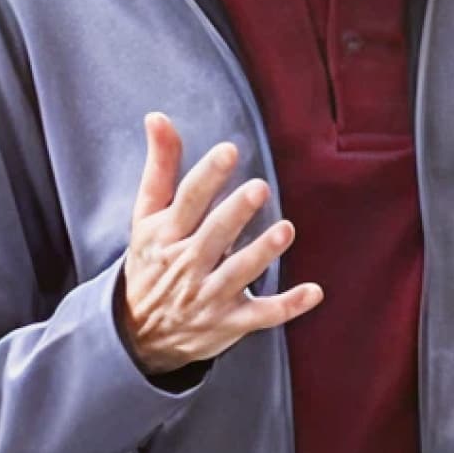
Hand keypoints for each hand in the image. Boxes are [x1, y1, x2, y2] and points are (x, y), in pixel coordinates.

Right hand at [115, 111, 320, 377]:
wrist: (139, 335)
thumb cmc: (150, 264)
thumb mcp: (145, 218)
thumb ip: (159, 169)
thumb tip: (158, 117)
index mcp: (166, 236)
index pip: (187, 202)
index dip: (207, 176)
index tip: (228, 151)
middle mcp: (186, 266)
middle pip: (212, 236)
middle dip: (234, 214)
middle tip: (259, 188)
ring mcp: (209, 297)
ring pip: (238, 274)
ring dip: (262, 253)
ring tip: (285, 229)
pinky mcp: (229, 322)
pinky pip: (261, 315)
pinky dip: (288, 306)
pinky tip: (314, 292)